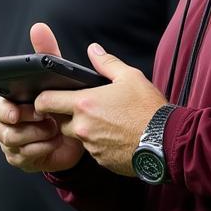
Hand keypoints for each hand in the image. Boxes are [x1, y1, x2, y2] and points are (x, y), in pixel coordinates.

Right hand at [0, 22, 83, 173]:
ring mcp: (12, 144)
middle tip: (43, 119)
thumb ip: (46, 52)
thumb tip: (38, 26)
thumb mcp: (54, 75)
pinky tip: (54, 142)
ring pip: (14, 143)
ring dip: (36, 136)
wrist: (77, 133)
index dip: (4, 111)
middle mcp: (5, 124)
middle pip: (1, 129)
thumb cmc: (59, 101)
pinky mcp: (22, 159)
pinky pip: (25, 157)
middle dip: (23, 125)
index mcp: (8, 103)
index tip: (15, 113)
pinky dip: (41, 150)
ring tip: (54, 128)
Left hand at [34, 29, 166, 175]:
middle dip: (65, 115)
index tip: (47, 97)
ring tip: (106, 120)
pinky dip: (99, 143)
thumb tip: (93, 49)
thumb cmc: (149, 109)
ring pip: (77, 136)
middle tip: (83, 107)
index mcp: (84, 104)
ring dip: (84, 129)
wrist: (168, 141)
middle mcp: (83, 127)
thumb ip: (106, 63)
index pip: (45, 101)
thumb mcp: (130, 77)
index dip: (42, 99)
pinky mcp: (102, 161)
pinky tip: (115, 135)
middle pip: (59, 121)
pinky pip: (93, 150)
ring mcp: (91, 146)